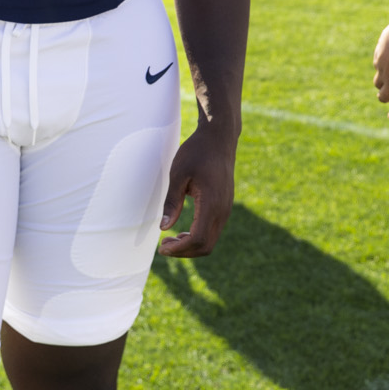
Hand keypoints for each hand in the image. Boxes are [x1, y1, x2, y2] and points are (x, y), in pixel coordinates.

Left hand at [159, 127, 234, 257]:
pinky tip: (184, 231)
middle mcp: (223, 210)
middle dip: (184, 251)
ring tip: (171, 240)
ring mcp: (226, 209)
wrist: (219, 138)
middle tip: (163, 247)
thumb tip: (164, 228)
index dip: (180, 249)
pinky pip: (214, 231)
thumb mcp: (178, 175)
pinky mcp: (225, 206)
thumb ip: (172, 202)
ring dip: (191, 245)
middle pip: (206, 246)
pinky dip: (198, 237)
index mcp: (211, 203)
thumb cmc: (197, 152)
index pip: (198, 239)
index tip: (162, 248)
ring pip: (211, 240)